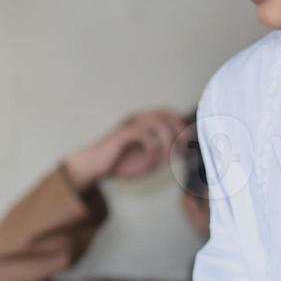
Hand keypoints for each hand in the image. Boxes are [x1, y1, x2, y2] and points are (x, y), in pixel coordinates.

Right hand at [63, 108, 187, 191]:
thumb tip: (183, 152)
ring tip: (168, 158)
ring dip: (168, 140)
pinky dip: (153, 150)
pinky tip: (150, 163)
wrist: (94, 167)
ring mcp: (130, 124)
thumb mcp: (150, 161)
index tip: (186, 144)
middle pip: (166, 113)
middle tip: (180, 150)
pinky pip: (145, 136)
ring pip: (158, 121)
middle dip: (178, 130)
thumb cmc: (121, 164)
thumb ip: (166, 155)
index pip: (168, 113)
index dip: (181, 126)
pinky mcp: (123, 134)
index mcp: (144, 122)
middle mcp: (138, 118)